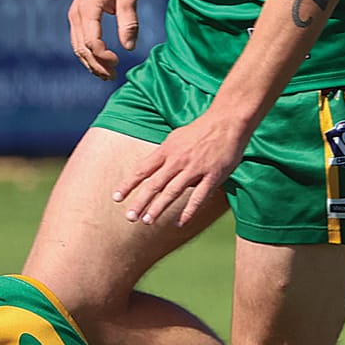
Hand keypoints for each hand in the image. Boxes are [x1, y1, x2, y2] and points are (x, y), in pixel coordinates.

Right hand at [68, 0, 138, 78]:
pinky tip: (100, 61)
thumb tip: (129, 48)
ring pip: (77, 48)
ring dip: (90, 63)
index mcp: (87, 10)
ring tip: (107, 74)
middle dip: (96, 65)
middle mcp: (76, 15)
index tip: (119, 61)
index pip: (91, 42)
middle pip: (81, 49)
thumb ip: (129, 22)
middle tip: (113, 76)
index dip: (104, 56)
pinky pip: (78, 41)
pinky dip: (87, 54)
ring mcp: (74, 16)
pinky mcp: (76, 17)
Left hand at [111, 112, 244, 227]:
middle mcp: (177, 160)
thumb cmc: (201, 130)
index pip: (142, 170)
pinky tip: (179, 223)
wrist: (228, 120)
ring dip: (158, 208)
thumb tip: (154, 171)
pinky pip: (199, 197)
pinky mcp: (212, 176)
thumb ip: (164, 155)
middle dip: (140, 202)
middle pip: (154, 184)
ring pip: (172, 192)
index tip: (116, 198)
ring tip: (147, 221)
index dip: (128, 185)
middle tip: (130, 217)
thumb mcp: (175, 137)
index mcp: (167, 150)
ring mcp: (195, 168)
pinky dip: (189, 211)